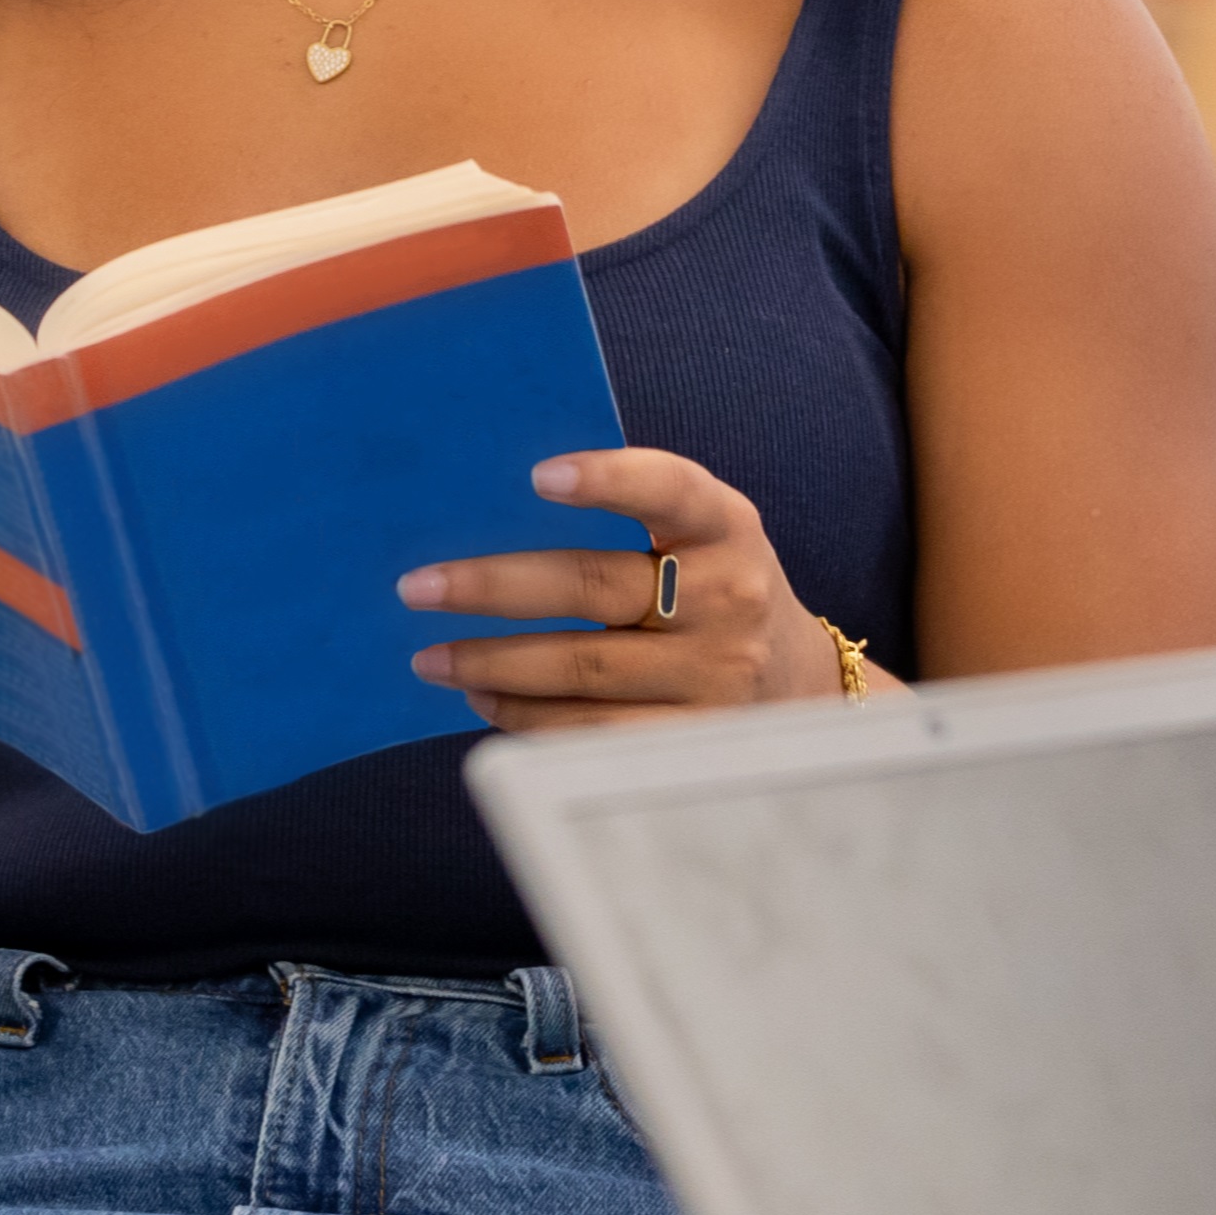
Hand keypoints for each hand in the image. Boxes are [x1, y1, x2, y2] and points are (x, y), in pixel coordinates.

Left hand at [400, 444, 840, 725]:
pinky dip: (527, 717)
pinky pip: (594, 733)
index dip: (611, 479)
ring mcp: (716, 676)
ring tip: (431, 657)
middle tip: (417, 588)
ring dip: (493, 665)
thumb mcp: (699, 536)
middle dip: (493, 588)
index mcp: (726, 527)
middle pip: (595, 588)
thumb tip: (488, 504)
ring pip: (584, 671)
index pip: (671, 489)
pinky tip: (484, 699)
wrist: (798, 683)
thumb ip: (631, 514)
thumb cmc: (713, 587)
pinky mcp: (695, 739)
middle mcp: (729, 597)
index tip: (539, 475)